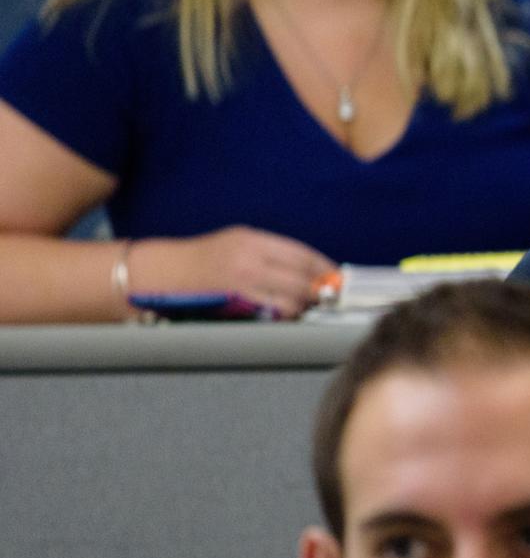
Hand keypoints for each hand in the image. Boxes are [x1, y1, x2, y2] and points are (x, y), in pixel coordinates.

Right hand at [139, 227, 336, 318]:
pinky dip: (283, 316)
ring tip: (302, 306)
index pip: (302, 254)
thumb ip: (272, 253)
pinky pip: (270, 315)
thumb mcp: (238, 241)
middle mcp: (248, 260)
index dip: (324, 268)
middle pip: (301, 279)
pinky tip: (283, 314)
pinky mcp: (232, 305)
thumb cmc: (204, 258)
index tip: (338, 277)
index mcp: (252, 240)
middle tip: (326, 296)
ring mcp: (240, 284)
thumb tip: (311, 269)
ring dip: (302, 307)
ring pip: (289, 301)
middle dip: (318, 290)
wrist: (163, 273)